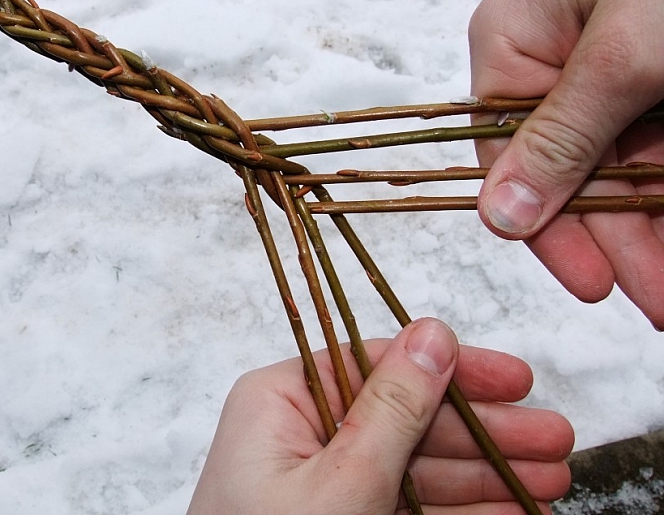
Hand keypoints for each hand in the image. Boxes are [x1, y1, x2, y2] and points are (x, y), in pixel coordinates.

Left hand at [188, 319, 572, 514]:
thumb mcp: (343, 479)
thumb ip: (392, 409)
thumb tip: (432, 337)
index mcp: (282, 401)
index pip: (378, 363)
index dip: (452, 369)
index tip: (514, 380)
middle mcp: (300, 433)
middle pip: (409, 418)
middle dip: (485, 433)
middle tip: (552, 439)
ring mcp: (322, 481)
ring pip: (418, 466)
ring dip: (486, 475)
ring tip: (547, 480)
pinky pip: (409, 505)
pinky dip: (460, 510)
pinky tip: (508, 512)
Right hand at [469, 0, 663, 329]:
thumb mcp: (622, 48)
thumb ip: (560, 138)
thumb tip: (499, 213)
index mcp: (513, 45)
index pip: (505, 158)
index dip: (546, 226)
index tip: (593, 284)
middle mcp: (550, 61)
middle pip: (570, 173)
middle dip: (618, 240)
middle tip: (658, 303)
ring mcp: (607, 68)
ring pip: (621, 167)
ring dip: (650, 224)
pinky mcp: (654, 72)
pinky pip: (656, 146)